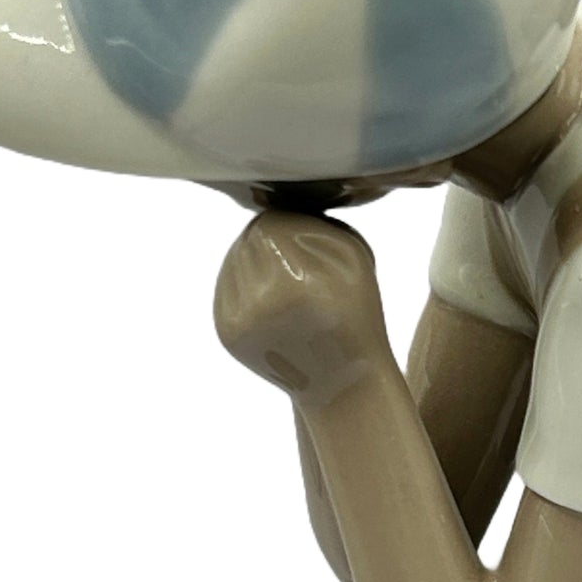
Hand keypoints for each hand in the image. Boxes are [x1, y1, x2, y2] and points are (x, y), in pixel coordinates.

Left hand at [213, 211, 391, 404]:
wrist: (342, 382)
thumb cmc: (354, 314)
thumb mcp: (354, 257)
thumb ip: (314, 220)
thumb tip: (271, 199)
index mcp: (296, 281)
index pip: (272, 225)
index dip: (291, 230)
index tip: (309, 250)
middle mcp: (262, 302)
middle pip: (250, 242)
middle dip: (273, 247)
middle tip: (298, 268)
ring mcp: (240, 320)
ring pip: (234, 262)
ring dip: (257, 265)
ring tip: (286, 285)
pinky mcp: (227, 333)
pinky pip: (226, 289)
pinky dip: (246, 287)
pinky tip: (271, 301)